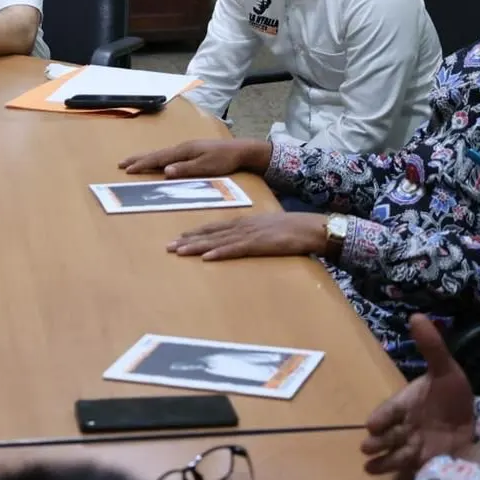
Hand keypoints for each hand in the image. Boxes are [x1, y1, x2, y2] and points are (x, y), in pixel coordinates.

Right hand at [118, 139, 270, 178]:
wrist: (241, 150)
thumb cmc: (224, 160)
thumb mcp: (206, 167)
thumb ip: (185, 169)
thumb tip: (165, 170)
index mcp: (184, 151)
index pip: (158, 158)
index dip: (142, 164)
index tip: (127, 169)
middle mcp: (183, 147)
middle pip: (156, 153)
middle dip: (139, 159)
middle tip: (122, 163)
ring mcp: (187, 148)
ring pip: (162, 153)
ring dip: (146, 158)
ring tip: (133, 162)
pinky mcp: (192, 150)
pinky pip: (169, 154)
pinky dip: (158, 158)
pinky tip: (157, 161)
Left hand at [167, 212, 325, 260]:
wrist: (311, 227)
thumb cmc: (293, 230)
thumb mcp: (268, 229)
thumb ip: (253, 234)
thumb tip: (242, 242)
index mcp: (245, 222)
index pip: (215, 227)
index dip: (196, 233)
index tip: (178, 237)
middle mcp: (243, 227)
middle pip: (210, 234)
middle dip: (188, 240)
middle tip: (168, 247)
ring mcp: (250, 235)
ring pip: (217, 241)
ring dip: (197, 247)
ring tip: (179, 251)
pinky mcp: (259, 245)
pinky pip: (235, 250)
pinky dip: (220, 252)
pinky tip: (207, 257)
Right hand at [362, 314, 474, 477]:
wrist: (477, 422)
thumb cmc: (454, 395)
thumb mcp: (446, 369)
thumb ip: (431, 346)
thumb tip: (416, 315)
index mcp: (407, 401)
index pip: (390, 409)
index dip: (382, 416)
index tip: (373, 424)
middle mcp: (405, 424)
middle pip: (388, 433)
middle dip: (378, 440)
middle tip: (368, 446)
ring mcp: (413, 443)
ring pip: (393, 450)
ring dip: (381, 458)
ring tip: (370, 465)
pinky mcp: (424, 460)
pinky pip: (405, 465)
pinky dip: (392, 469)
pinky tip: (379, 472)